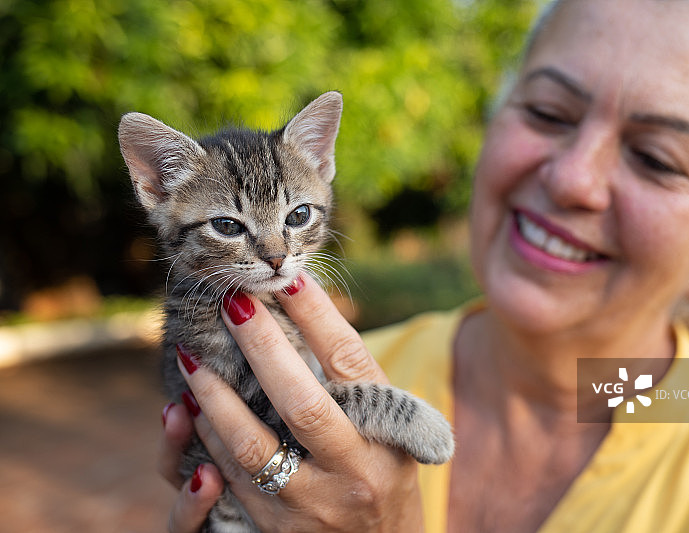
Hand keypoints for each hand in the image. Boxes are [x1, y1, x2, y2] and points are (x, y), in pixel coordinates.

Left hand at [160, 273, 424, 531]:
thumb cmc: (383, 477)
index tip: (290, 279)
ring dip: (215, 398)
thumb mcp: (390, 433)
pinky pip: (233, 479)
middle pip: (301, 402)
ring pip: (253, 446)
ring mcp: (315, 505)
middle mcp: (354, 470)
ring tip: (192, 359)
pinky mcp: (279, 530)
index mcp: (388, 434)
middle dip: (261, 347)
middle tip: (232, 303)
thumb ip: (355, 388)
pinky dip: (209, 438)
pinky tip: (194, 409)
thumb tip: (305, 315)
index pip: (350, 364)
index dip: (319, 318)